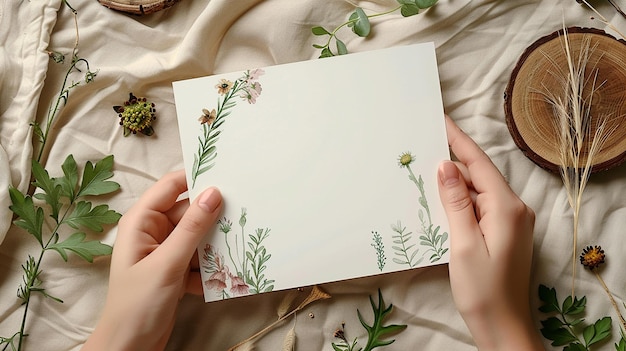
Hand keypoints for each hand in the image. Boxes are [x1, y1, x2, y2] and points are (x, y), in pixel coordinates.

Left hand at [82, 170, 221, 350]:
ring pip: (199, 236)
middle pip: (190, 212)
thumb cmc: (137, 305)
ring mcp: (166, 251)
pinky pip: (200, 257)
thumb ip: (192, 228)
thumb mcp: (168, 263)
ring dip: (214, 245)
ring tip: (234, 250)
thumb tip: (214, 193)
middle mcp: (153, 231)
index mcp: (142, 221)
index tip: (228, 174)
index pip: (172, 186)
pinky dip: (211, 266)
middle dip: (213, 218)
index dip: (197, 177)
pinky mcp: (176, 269)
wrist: (130, 347)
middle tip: (242, 216)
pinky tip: (220, 278)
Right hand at [437, 117, 543, 349]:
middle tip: (421, 150)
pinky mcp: (504, 232)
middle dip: (451, 164)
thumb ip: (456, 202)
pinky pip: (480, 206)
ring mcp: (511, 221)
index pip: (478, 164)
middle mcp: (514, 209)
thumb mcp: (463, 243)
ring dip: (453, 186)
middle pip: (478, 176)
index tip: (441, 120)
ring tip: (424, 178)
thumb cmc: (482, 289)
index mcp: (506, 208)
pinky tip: (441, 204)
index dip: (458, 140)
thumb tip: (445, 166)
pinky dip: (461, 202)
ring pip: (477, 191)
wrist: (502, 325)